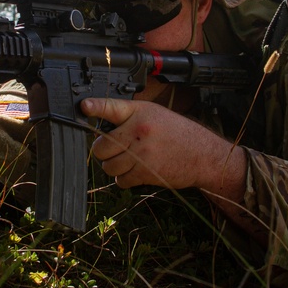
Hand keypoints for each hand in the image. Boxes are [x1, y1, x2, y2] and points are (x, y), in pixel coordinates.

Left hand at [80, 97, 243, 194]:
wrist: (203, 155)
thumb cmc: (178, 133)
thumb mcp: (155, 115)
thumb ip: (129, 118)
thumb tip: (102, 129)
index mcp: (140, 112)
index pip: (112, 107)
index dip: (95, 106)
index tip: (84, 106)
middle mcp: (138, 131)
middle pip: (100, 147)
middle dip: (104, 152)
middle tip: (115, 150)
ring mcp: (141, 153)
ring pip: (108, 166)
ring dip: (114, 167)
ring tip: (128, 161)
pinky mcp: (145, 173)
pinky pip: (121, 181)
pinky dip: (124, 180)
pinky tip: (136, 171)